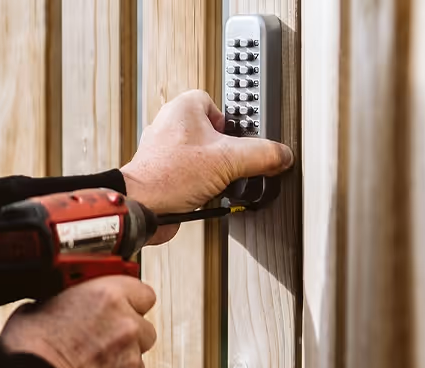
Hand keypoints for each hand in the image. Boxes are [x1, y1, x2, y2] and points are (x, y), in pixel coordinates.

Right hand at [0, 276, 156, 367]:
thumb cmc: (27, 353)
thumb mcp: (39, 307)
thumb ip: (67, 303)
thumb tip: (65, 306)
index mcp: (108, 298)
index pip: (143, 293)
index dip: (131, 301)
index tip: (124, 306)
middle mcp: (126, 329)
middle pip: (143, 330)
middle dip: (126, 336)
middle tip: (101, 341)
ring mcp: (131, 364)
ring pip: (137, 362)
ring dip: (120, 364)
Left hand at [120, 89, 293, 243]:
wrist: (142, 207)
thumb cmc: (168, 176)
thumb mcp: (228, 160)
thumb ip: (262, 154)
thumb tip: (282, 155)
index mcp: (183, 108)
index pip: (217, 103)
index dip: (233, 122)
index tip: (244, 137)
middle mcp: (171, 125)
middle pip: (213, 133)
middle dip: (227, 151)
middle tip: (235, 163)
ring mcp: (165, 151)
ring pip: (202, 156)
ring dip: (215, 171)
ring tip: (221, 181)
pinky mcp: (163, 173)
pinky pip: (192, 175)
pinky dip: (202, 185)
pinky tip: (208, 195)